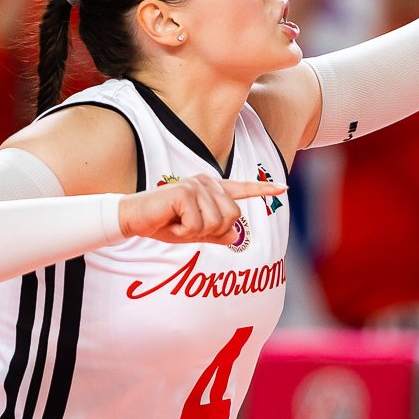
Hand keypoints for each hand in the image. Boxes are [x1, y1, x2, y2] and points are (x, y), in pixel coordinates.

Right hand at [118, 175, 284, 245]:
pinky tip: (170, 221)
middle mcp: (206, 182)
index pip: (241, 190)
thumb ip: (215, 234)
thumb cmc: (163, 224)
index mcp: (211, 189)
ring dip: (195, 232)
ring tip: (177, 223)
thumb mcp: (194, 233)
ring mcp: (196, 185)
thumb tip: (236, 235)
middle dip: (212, 231)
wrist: (134, 219)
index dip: (263, 190)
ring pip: (216, 223)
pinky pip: (197, 224)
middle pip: (232, 217)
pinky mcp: (184, 192)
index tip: (283, 188)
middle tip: (187, 228)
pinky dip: (183, 231)